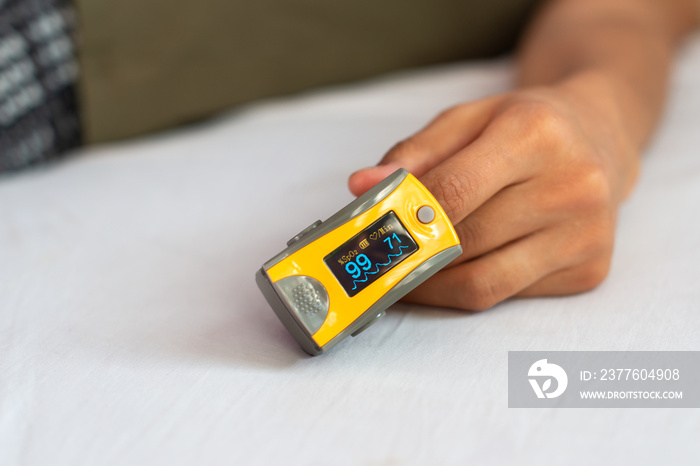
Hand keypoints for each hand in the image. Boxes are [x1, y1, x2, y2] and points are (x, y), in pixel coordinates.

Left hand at [348, 73, 639, 309]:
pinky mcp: (591, 269)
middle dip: (410, 258)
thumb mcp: (467, 120)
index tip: (368, 236)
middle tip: (375, 264)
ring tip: (405, 274)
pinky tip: (455, 272)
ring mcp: (587, 233)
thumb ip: (413, 153)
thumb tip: (362, 187)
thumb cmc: (524, 127)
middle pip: (465, 242)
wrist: (600, 138)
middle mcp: (572, 185)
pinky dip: (469, 289)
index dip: (402, 219)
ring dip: (432, 286)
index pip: (453, 190)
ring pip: (483, 283)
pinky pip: (508, 296)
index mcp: (536, 133)